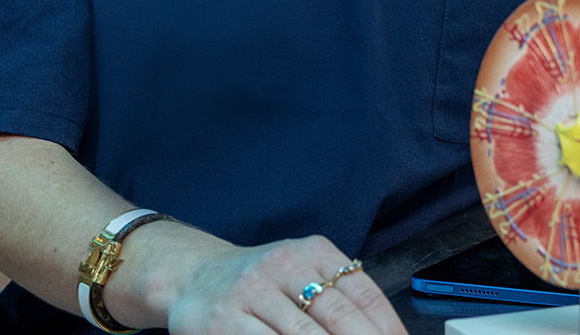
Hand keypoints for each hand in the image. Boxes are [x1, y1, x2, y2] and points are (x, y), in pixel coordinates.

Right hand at [147, 232, 406, 334]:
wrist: (192, 276)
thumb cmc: (259, 282)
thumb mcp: (302, 273)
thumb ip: (340, 299)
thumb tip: (384, 333)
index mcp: (314, 252)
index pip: (364, 294)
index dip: (387, 327)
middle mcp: (284, 265)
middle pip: (339, 317)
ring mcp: (251, 292)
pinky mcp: (222, 321)